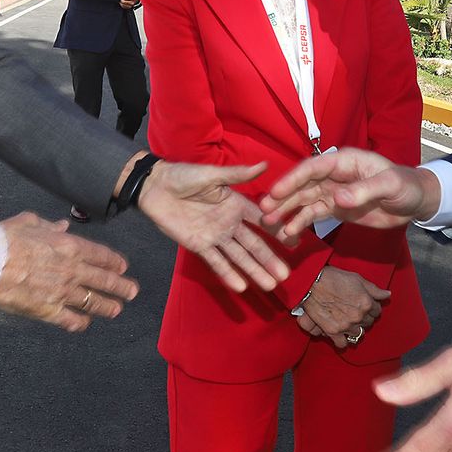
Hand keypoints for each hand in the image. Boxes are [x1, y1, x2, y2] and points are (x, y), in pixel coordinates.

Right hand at [0, 212, 137, 332]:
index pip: (101, 256)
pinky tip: (84, 324)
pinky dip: (79, 323)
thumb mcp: (31, 222)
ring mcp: (61, 292)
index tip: (123, 267)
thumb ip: (50, 226)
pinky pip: (70, 320)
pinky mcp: (48, 310)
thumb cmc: (6, 239)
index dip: (114, 263)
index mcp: (69, 247)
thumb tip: (62, 226)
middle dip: (121, 287)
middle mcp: (71, 270)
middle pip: (104, 281)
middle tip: (132, 292)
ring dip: (107, 306)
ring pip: (92, 302)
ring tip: (117, 310)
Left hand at [136, 159, 290, 292]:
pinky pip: (216, 261)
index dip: (277, 231)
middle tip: (285, 275)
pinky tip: (241, 286)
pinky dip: (228, 274)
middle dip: (269, 259)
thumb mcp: (212, 174)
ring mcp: (215, 236)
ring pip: (238, 256)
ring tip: (270, 285)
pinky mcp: (199, 245)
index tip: (295, 242)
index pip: (261, 220)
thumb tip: (265, 165)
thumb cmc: (183, 176)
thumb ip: (238, 175)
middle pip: (253, 244)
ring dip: (254, 270)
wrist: (155, 187)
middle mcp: (229, 223)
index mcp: (235, 204)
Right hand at [261, 148, 440, 242]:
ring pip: (303, 201)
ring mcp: (332, 192)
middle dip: (282, 197)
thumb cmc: (405, 185)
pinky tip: (288, 234)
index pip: (313, 168)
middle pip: (302, 184)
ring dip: (286, 212)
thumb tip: (337, 199)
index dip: (293, 179)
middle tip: (263, 210)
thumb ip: (363, 190)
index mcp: (344, 161)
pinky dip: (300, 224)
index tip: (275, 192)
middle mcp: (333, 175)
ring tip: (269, 225)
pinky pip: (313, 214)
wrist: (415, 201)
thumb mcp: (388, 185)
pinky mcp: (335, 208)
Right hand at [301, 266, 390, 347]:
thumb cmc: (334, 277)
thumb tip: (387, 295)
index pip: (377, 311)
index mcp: (366, 303)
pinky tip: (341, 333)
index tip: (365, 305)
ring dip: (355, 327)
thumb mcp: (357, 279)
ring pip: (358, 333)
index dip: (371, 307)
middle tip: (355, 311)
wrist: (312, 282)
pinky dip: (343, 340)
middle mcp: (358, 316)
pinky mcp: (333, 331)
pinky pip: (343, 344)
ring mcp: (346, 325)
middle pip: (369, 322)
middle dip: (364, 317)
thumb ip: (374, 289)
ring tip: (348, 320)